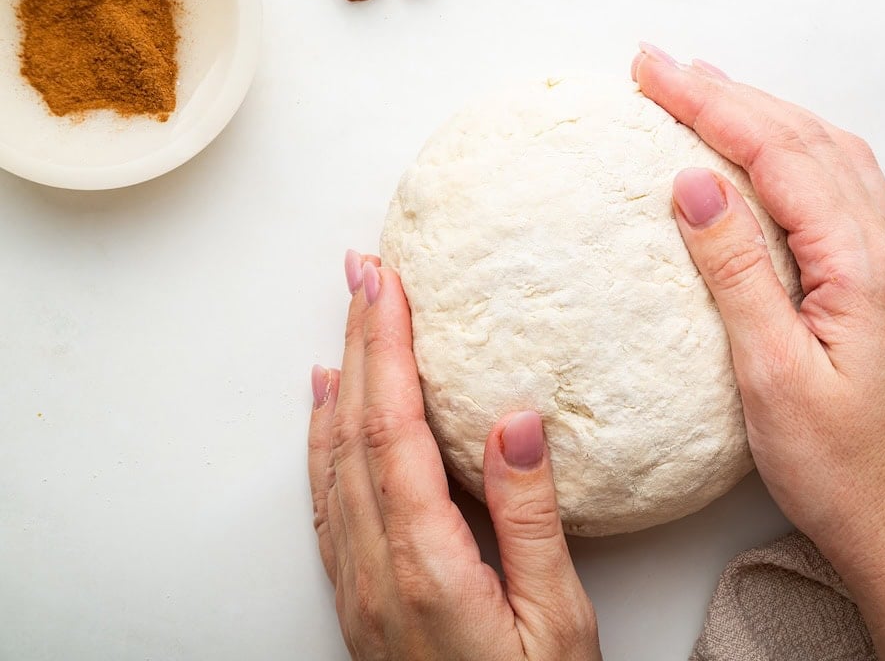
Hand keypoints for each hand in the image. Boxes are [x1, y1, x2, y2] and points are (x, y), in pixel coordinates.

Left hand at [308, 251, 600, 660]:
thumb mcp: (556, 619)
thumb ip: (531, 519)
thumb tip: (514, 422)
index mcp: (426, 563)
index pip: (393, 431)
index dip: (388, 350)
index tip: (387, 285)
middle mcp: (375, 565)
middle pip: (353, 430)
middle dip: (359, 341)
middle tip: (363, 271)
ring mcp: (358, 580)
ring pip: (331, 457)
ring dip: (340, 378)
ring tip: (349, 317)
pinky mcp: (359, 592)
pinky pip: (327, 495)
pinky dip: (323, 436)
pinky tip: (327, 406)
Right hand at [632, 45, 884, 659]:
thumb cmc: (840, 470)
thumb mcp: (772, 376)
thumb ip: (737, 272)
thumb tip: (695, 181)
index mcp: (860, 265)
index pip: (779, 155)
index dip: (712, 104)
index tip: (652, 70)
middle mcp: (884, 252)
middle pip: (809, 139)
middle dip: (732, 93)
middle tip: (660, 66)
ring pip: (832, 156)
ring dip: (768, 114)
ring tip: (708, 92)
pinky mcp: (879, 288)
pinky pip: (841, 189)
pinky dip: (796, 152)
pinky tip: (770, 158)